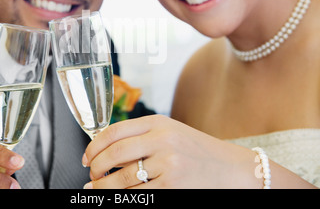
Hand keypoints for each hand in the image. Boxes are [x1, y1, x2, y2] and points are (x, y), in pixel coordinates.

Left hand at [82, 115, 259, 188]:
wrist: (232, 168)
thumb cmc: (198, 150)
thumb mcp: (171, 132)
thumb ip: (141, 135)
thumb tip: (105, 151)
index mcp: (158, 122)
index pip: (114, 131)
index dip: (93, 146)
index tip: (86, 158)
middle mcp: (162, 139)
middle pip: (114, 154)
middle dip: (95, 168)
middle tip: (91, 177)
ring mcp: (168, 164)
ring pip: (122, 179)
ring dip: (103, 187)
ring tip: (96, 189)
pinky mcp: (173, 186)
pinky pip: (138, 195)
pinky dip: (122, 198)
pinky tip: (117, 197)